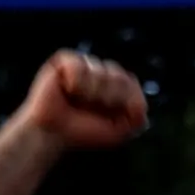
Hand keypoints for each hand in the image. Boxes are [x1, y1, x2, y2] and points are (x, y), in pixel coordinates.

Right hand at [15, 51, 147, 148]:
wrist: (53, 133)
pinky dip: (75, 84)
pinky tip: (66, 90)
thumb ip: (137, 118)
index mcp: (119, 86)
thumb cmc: (84, 132)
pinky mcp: (66, 61)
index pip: (131, 84)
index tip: (109, 115)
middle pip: (118, 77)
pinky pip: (79, 67)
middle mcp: (104, 72)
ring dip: (89, 94)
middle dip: (106, 99)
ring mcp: (86, 65)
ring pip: (100, 73)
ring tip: (76, 100)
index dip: (121, 102)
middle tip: (89, 108)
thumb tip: (141, 105)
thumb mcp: (118, 132)